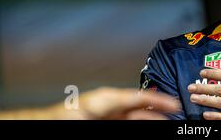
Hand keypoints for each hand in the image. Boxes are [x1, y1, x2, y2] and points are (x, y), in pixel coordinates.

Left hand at [64, 87, 180, 119]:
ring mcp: (108, 112)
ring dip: (149, 117)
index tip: (174, 103)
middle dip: (158, 111)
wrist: (46, 122)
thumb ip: (122, 110)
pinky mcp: (105, 119)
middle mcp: (110, 103)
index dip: (159, 99)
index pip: (140, 96)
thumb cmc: (64, 116)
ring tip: (164, 121)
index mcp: (109, 97)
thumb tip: (142, 109)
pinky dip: (139, 120)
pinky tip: (146, 122)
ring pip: (135, 114)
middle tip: (174, 116)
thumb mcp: (97, 110)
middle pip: (141, 107)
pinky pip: (127, 118)